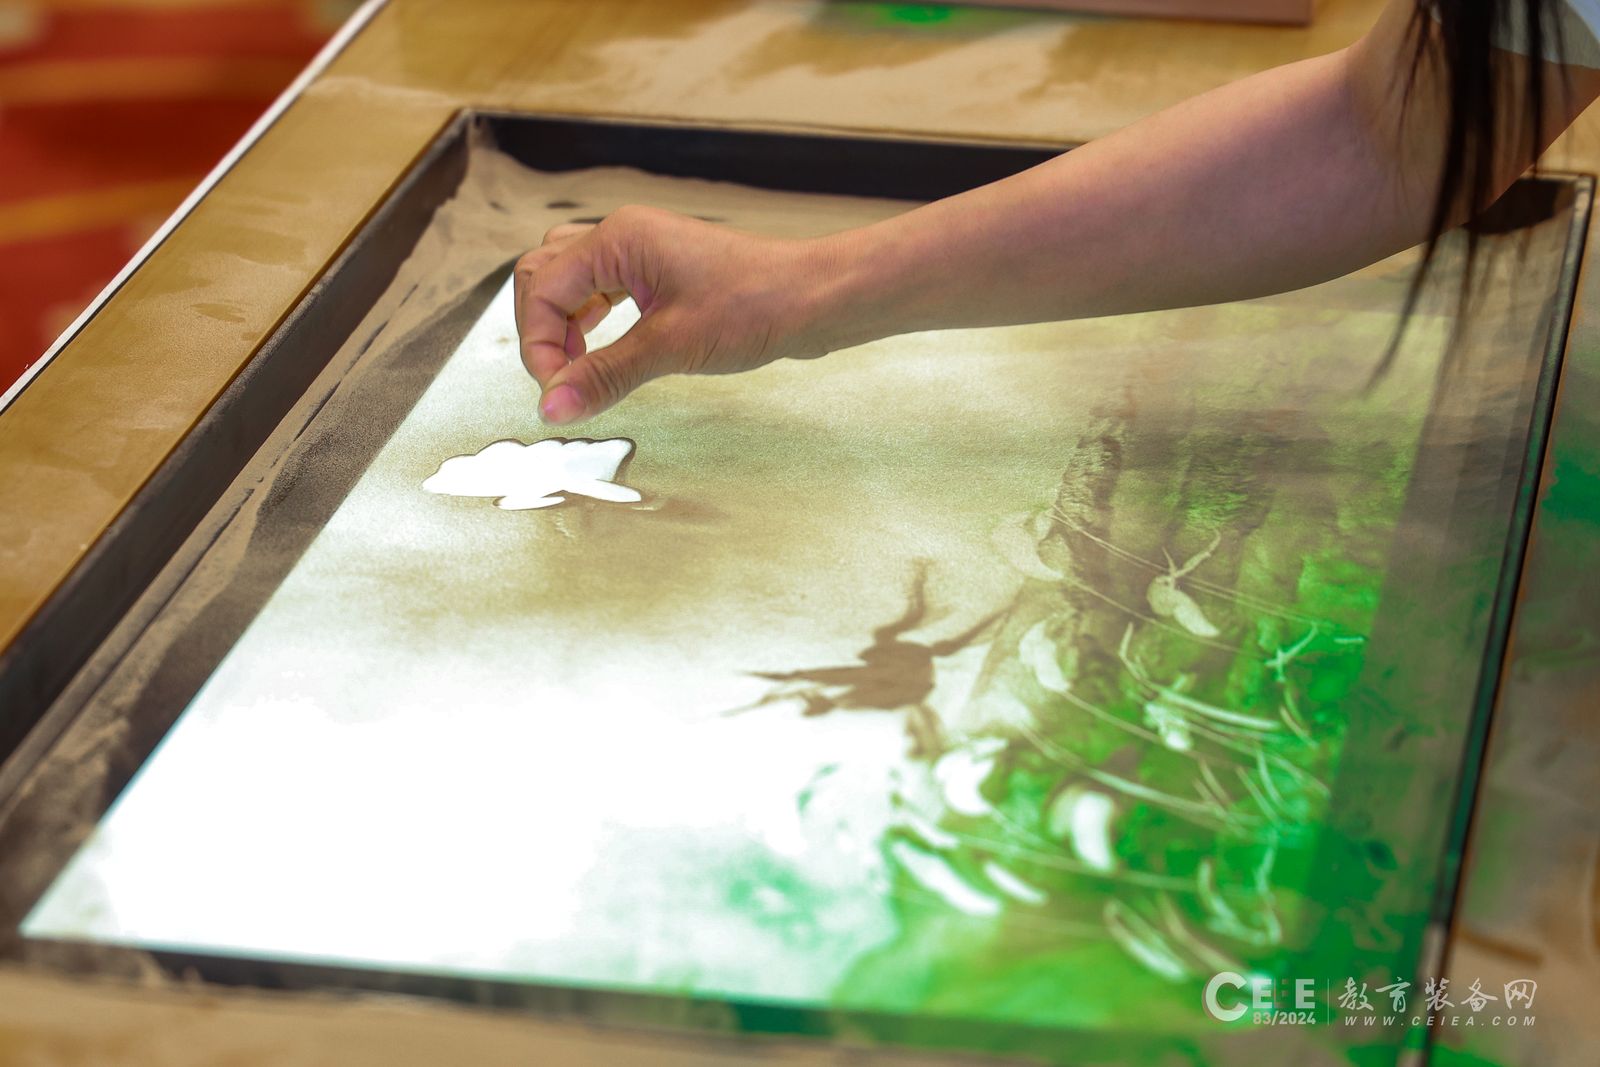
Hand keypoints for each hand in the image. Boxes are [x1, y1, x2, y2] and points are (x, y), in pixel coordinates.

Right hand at [514, 205, 839, 423]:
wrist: (813, 299)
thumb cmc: (754, 306)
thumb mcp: (670, 347)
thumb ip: (604, 375)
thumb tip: (552, 407)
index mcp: (618, 239)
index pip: (542, 288)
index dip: (538, 344)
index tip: (556, 392)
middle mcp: (623, 235)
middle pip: (544, 275)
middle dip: (542, 329)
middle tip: (564, 380)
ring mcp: (641, 250)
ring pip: (570, 280)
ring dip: (563, 324)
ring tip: (580, 367)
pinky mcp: (658, 270)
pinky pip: (601, 288)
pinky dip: (590, 320)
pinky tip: (604, 349)